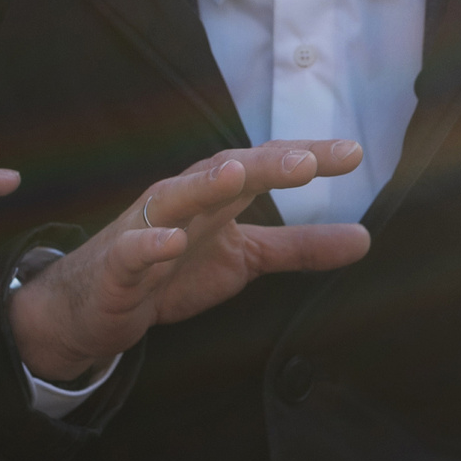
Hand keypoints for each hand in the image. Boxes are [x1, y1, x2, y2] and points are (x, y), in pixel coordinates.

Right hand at [9, 139, 371, 384]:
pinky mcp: (120, 265)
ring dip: (205, 184)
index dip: (307, 158)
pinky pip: (133, 250)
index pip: (266, 165)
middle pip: (226, 170)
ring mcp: (148, 228)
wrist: (94, 305)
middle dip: (266, 164)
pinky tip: (170, 241)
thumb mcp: (245, 257)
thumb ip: (299, 246)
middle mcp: (184, 200)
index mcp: (216, 194)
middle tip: (308, 161)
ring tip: (237, 174)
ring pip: (177, 197)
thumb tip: (366, 238)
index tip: (353, 154)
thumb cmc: (170, 268)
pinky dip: (149, 243)